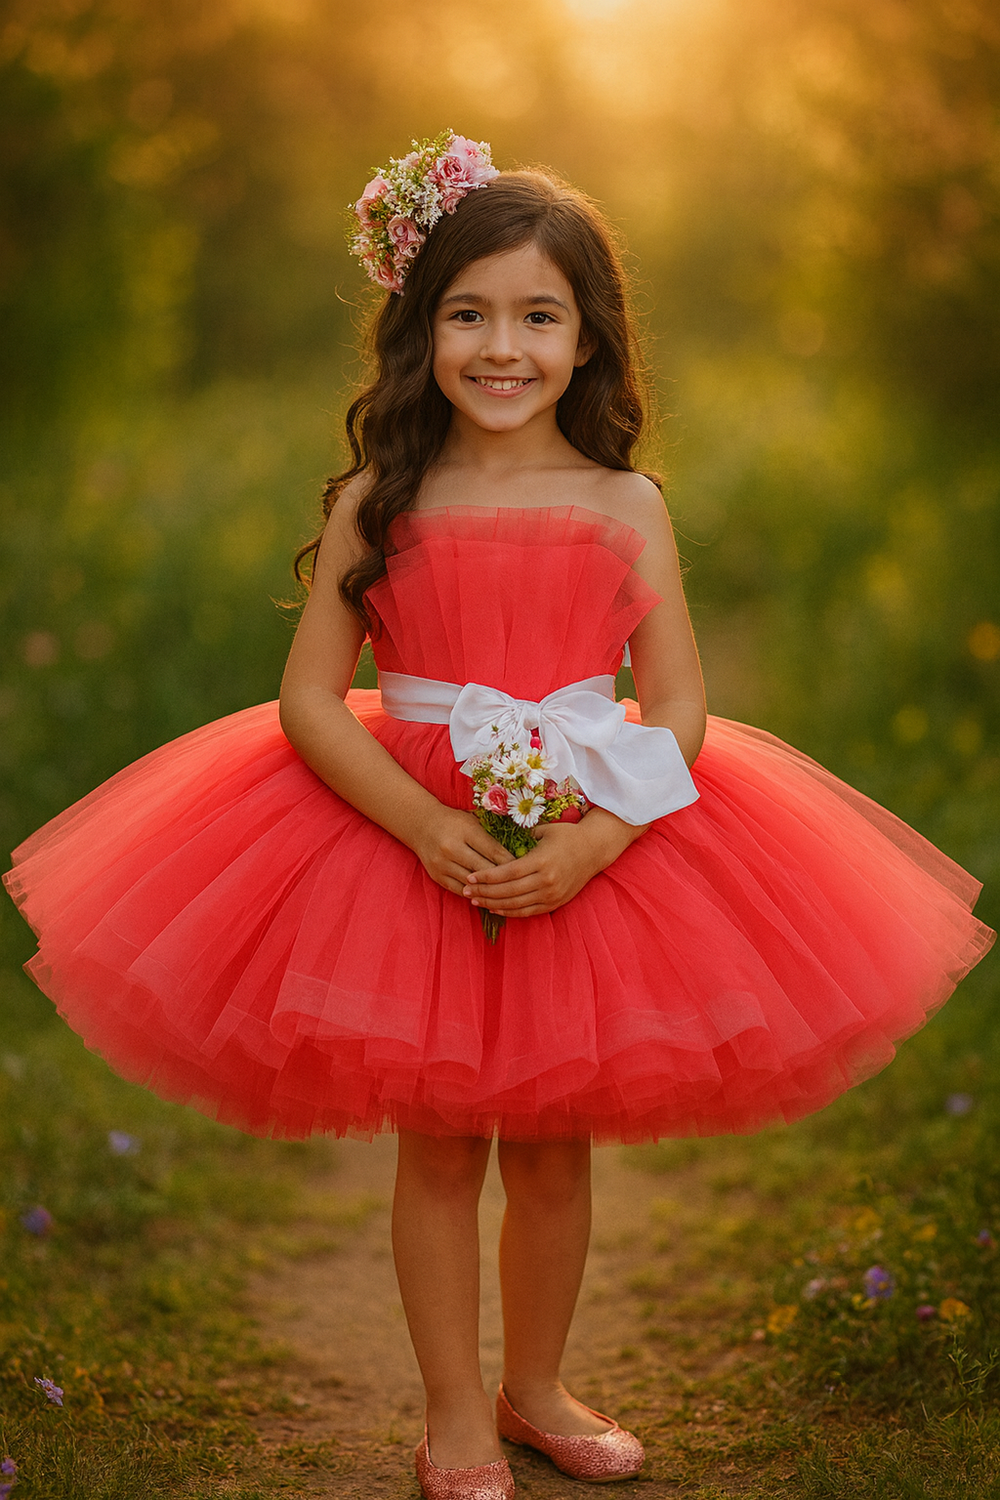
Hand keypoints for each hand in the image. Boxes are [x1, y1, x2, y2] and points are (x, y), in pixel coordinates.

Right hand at [412, 807, 514, 897]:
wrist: (421, 825)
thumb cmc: (455, 822)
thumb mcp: (474, 821)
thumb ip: (493, 834)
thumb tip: (520, 849)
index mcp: (466, 830)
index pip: (494, 851)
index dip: (512, 862)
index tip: (526, 870)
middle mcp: (452, 848)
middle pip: (484, 869)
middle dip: (504, 878)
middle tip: (522, 885)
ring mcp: (442, 864)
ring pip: (472, 883)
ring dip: (490, 890)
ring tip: (507, 895)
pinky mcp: (437, 876)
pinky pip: (460, 890)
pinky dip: (474, 894)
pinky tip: (488, 897)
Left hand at [462, 812, 642, 917]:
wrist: (595, 849)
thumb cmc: (567, 835)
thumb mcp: (543, 830)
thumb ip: (520, 837)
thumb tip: (494, 840)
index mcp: (541, 860)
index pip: (507, 872)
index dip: (487, 876)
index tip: (470, 876)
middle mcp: (547, 880)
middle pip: (508, 891)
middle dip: (484, 892)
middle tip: (466, 890)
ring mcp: (552, 894)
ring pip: (516, 904)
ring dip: (493, 904)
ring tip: (476, 900)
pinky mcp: (555, 902)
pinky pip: (528, 912)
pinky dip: (510, 912)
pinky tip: (495, 908)